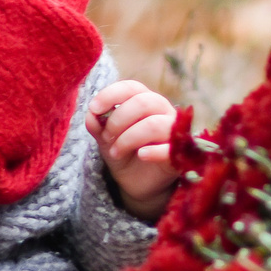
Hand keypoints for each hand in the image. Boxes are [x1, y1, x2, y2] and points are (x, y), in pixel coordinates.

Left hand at [88, 79, 179, 223]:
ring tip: (115, 152)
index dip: (110, 95)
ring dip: (128, 139)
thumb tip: (92, 114)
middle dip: (118, 120)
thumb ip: (98, 125)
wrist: (136, 183)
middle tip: (106, 138)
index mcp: (144, 100)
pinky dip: (153, 151)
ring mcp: (174, 131)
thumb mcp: (106, 139)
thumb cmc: (124, 153)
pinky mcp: (179, 154)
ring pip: (154, 124)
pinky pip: (170, 148)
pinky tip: (141, 155)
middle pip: (142, 102)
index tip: (94, 109)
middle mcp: (162, 111)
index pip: (131, 87)